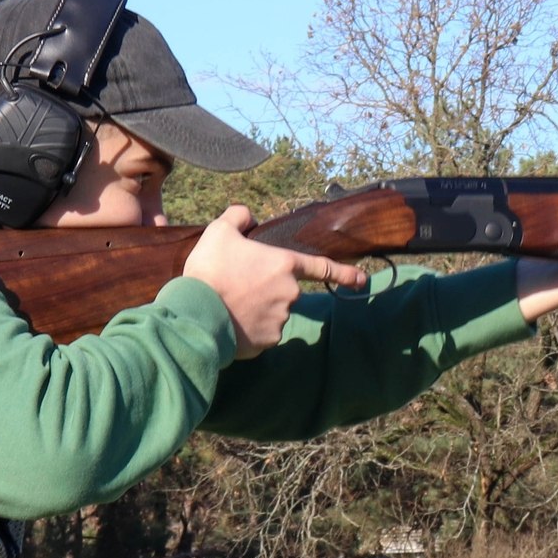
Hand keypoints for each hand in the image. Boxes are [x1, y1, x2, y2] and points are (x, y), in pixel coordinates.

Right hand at [182, 204, 367, 356]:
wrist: (194, 313)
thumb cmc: (209, 270)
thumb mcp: (219, 231)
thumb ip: (238, 217)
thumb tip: (248, 216)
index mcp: (284, 265)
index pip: (321, 267)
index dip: (344, 272)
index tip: (363, 278)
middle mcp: (290, 294)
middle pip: (284, 289)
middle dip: (266, 287)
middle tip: (237, 284)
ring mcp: (280, 320)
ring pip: (272, 311)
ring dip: (257, 307)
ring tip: (228, 302)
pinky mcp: (267, 342)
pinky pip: (262, 332)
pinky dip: (249, 327)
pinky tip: (229, 320)